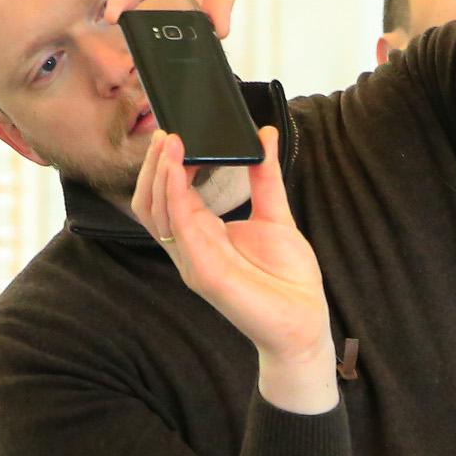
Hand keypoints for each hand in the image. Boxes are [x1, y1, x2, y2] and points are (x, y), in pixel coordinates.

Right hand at [133, 125, 336, 413]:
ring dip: (158, 175)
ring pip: (156, 214)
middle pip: (151, 203)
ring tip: (169, 142)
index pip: (168, 195)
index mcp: (203, 234)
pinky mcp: (203, 273)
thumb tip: (264, 135)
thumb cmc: (288, 279)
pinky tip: (179, 169)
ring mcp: (192, 261)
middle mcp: (190, 247)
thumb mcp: (277, 215)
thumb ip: (266, 176)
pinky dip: (174, 195)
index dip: (165, 164)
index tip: (175, 132)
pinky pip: (179, 229)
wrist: (305, 323)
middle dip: (152, 166)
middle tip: (165, 132)